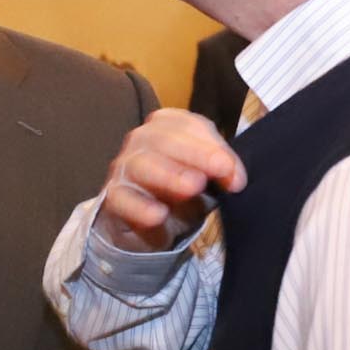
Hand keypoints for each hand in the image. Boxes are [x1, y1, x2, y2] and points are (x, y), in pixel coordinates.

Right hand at [94, 108, 244, 254]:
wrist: (148, 223)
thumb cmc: (181, 192)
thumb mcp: (207, 180)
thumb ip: (221, 174)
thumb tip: (236, 180)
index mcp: (167, 126)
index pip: (189, 125)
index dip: (212, 145)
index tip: (232, 170)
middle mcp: (142, 139)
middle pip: (165, 139)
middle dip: (196, 154)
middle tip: (220, 171)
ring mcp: (124, 166)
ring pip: (142, 164)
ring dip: (170, 175)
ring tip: (193, 187)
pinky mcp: (113, 196)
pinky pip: (122, 198)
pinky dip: (140, 207)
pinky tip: (159, 215)